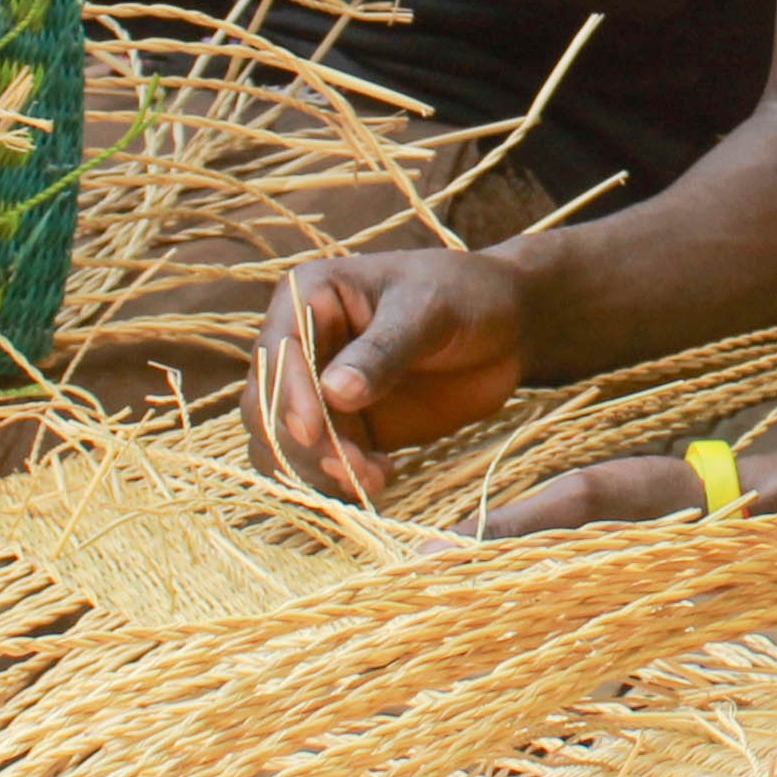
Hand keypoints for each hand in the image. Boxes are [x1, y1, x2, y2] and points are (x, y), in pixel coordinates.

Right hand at [248, 247, 533, 502]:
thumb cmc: (467, 295)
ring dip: (317, 470)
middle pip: (267, 406)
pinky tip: (382, 476)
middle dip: (300, 444)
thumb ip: (384, 350)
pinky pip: (318, 464)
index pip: (277, 353)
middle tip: (350, 470)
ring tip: (374, 478)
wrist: (509, 326)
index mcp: (308, 296)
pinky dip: (337, 481)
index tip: (313, 432)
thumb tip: (334, 392)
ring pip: (284, 444)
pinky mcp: (343, 427)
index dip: (288, 395)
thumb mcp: (428, 310)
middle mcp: (300, 344)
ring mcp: (318, 390)